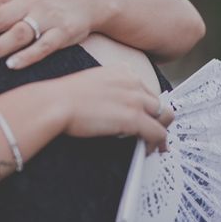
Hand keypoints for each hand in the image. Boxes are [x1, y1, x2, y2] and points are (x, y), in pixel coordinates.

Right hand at [51, 64, 173, 153]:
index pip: (145, 88)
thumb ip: (108, 89)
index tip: (144, 115)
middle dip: (157, 119)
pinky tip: (147, 151)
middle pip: (158, 102)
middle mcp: (133, 81)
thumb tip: (114, 107)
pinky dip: (156, 145)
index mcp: (122, 70)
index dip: (146, 105)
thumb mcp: (92, 82)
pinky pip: (158, 134)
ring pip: (164, 117)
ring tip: (153, 145)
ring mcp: (135, 99)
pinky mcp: (134, 118)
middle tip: (151, 133)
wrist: (56, 102)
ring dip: (160, 131)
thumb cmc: (65, 95)